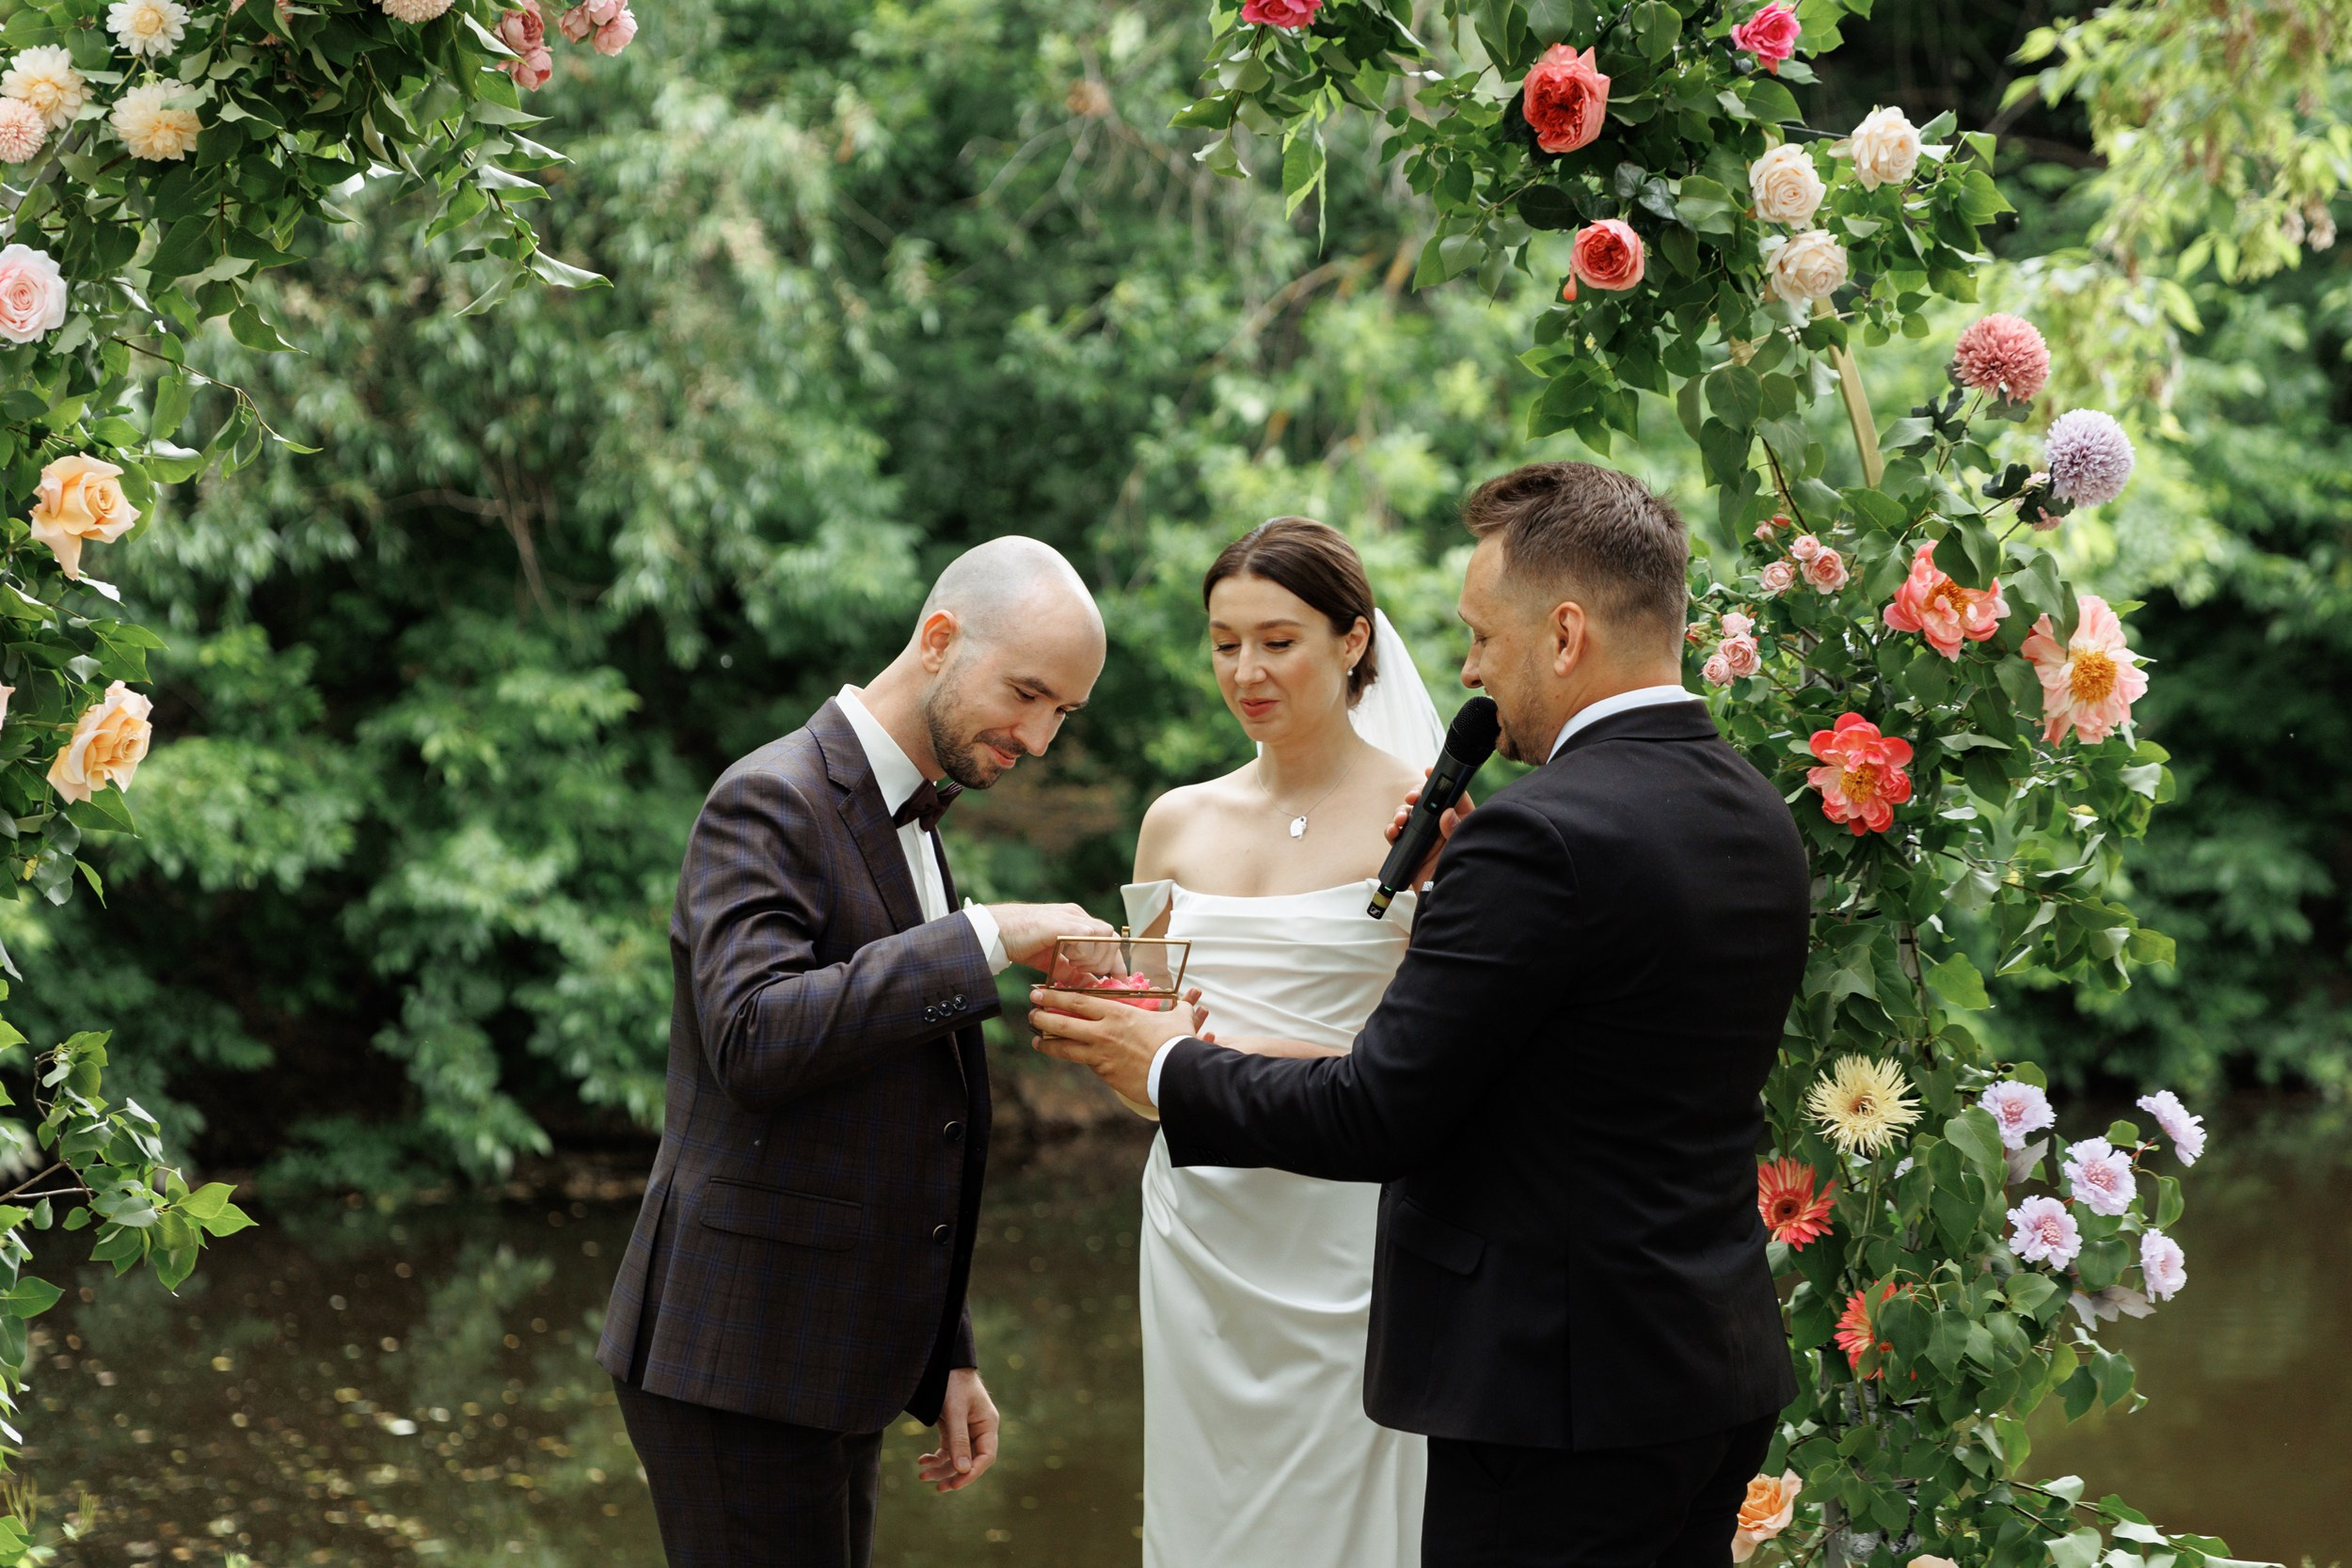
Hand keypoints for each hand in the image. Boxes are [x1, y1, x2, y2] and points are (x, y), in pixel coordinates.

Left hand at [917, 1367, 999, 1492]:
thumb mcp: (955, 1410)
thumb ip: (958, 1439)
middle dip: (953, 1474)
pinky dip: (936, 1457)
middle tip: (939, 1488)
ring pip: (956, 1458)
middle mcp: (979, 1429)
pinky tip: (923, 1461)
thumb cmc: (953, 1382)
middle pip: (970, 1461)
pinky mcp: (953, 1428)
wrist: (941, 1362)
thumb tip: (963, 1470)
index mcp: (988, 1424)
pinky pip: (947, 1449)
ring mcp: (966, 1429)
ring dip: (941, 1468)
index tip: (955, 1483)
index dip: (972, 1472)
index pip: (985, 1456)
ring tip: (922, 1476)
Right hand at [986, 903, 1115, 970]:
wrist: (997, 932)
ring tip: (1075, 965)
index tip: (1118, 979)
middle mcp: (1078, 916)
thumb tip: (1092, 986)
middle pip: (1112, 936)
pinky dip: (1085, 952)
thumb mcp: (1054, 962)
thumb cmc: (1022, 943)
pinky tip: (1069, 959)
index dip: (1116, 960)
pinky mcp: (1064, 922)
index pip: (1109, 938)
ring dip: (1095, 957)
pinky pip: (1089, 935)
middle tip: (1088, 973)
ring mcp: (1072, 916)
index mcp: (1077, 922)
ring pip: (1105, 935)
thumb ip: (1073, 973)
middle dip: (1106, 961)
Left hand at [1029, 985, 1204, 1105]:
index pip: (1077, 1001)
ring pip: (1065, 1048)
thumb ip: (1179, 1008)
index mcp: (1117, 1013)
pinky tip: (1068, 1058)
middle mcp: (1103, 1032)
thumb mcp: (1178, 1020)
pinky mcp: (1105, 1074)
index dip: (1055, 996)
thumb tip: (1190, 1001)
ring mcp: (1101, 1055)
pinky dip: (1075, 1060)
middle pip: (1062, 1023)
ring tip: (1036, 1040)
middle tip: (1030, 1012)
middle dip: (1041, 1016)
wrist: (1177, 1075)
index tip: (1040, 993)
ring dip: (1047, 1043)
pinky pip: (1085, 1064)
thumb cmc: (1177, 1044)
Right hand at [1386, 768, 1474, 887]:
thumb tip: (1446, 812)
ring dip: (1402, 812)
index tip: (1429, 771)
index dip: (1443, 783)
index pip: (1454, 797)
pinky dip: (1392, 829)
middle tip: (1412, 796)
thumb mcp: (1463, 851)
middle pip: (1427, 803)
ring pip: (1409, 815)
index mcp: (1460, 824)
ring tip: (1401, 819)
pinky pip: (1397, 834)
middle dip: (1416, 796)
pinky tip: (1393, 830)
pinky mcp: (1409, 850)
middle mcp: (1441, 828)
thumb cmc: (1462, 876)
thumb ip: (1456, 831)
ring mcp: (1424, 839)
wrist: (1445, 903)